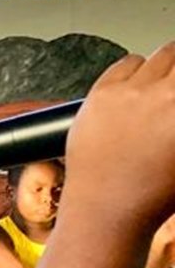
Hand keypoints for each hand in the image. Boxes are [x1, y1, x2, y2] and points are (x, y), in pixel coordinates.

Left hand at [63, 44, 174, 223]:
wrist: (107, 211)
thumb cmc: (152, 193)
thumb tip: (174, 103)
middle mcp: (165, 96)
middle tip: (173, 93)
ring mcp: (130, 92)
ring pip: (160, 55)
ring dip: (165, 69)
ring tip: (160, 91)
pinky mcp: (100, 94)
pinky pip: (125, 64)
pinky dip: (134, 72)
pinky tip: (134, 92)